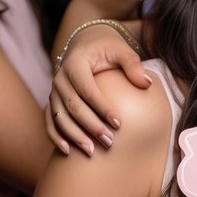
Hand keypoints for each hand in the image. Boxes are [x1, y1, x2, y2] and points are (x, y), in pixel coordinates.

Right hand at [47, 24, 150, 155]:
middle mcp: (60, 78)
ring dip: (74, 135)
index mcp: (75, 64)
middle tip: (109, 142)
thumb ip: (133, 64)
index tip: (119, 124)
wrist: (86, 44)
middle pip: (73, 106)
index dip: (102, 108)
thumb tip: (146, 83)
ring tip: (91, 151)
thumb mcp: (121, 49)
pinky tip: (68, 152)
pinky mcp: (52, 101)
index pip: (87, 90)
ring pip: (59, 117)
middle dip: (90, 126)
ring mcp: (53, 91)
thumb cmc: (106, 48)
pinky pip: (49, 121)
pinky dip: (56, 137)